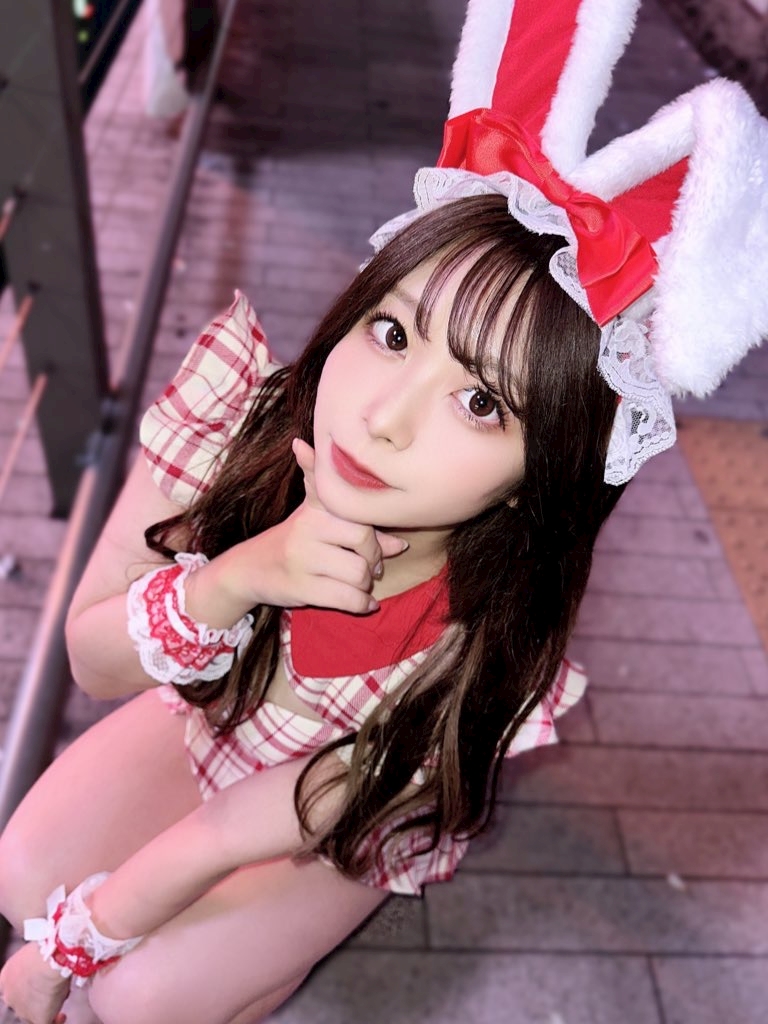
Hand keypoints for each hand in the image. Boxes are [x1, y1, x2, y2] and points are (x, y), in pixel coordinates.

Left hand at [0, 942, 69, 1023]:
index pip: (14, 988)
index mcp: (6, 977)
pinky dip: (55, 1021)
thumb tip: (44, 964)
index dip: (27, 987)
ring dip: (47, 1005)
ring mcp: (22, 1009)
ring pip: (33, 1011)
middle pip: (23, 1000)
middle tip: (52, 987)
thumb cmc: (45, 948)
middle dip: (36, 996)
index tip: (38, 983)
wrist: (50, 961)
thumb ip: (32, 963)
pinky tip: (62, 1016)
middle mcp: (9, 995)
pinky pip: (47, 1023)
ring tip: (62, 993)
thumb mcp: (32, 951)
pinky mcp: (37, 1018)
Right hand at [226, 439, 406, 614]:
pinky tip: (365, 603)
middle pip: (363, 537)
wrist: (249, 568)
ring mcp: (302, 557)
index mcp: (316, 505)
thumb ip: (361, 528)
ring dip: (366, 584)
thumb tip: (401, 544)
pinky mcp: (301, 586)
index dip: (370, 519)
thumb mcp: (321, 524)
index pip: (353, 502)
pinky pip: (347, 597)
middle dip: (374, 558)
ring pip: (359, 571)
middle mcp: (307, 525)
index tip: (368, 538)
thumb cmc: (296, 542)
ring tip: (359, 584)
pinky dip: (363, 604)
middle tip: (370, 566)